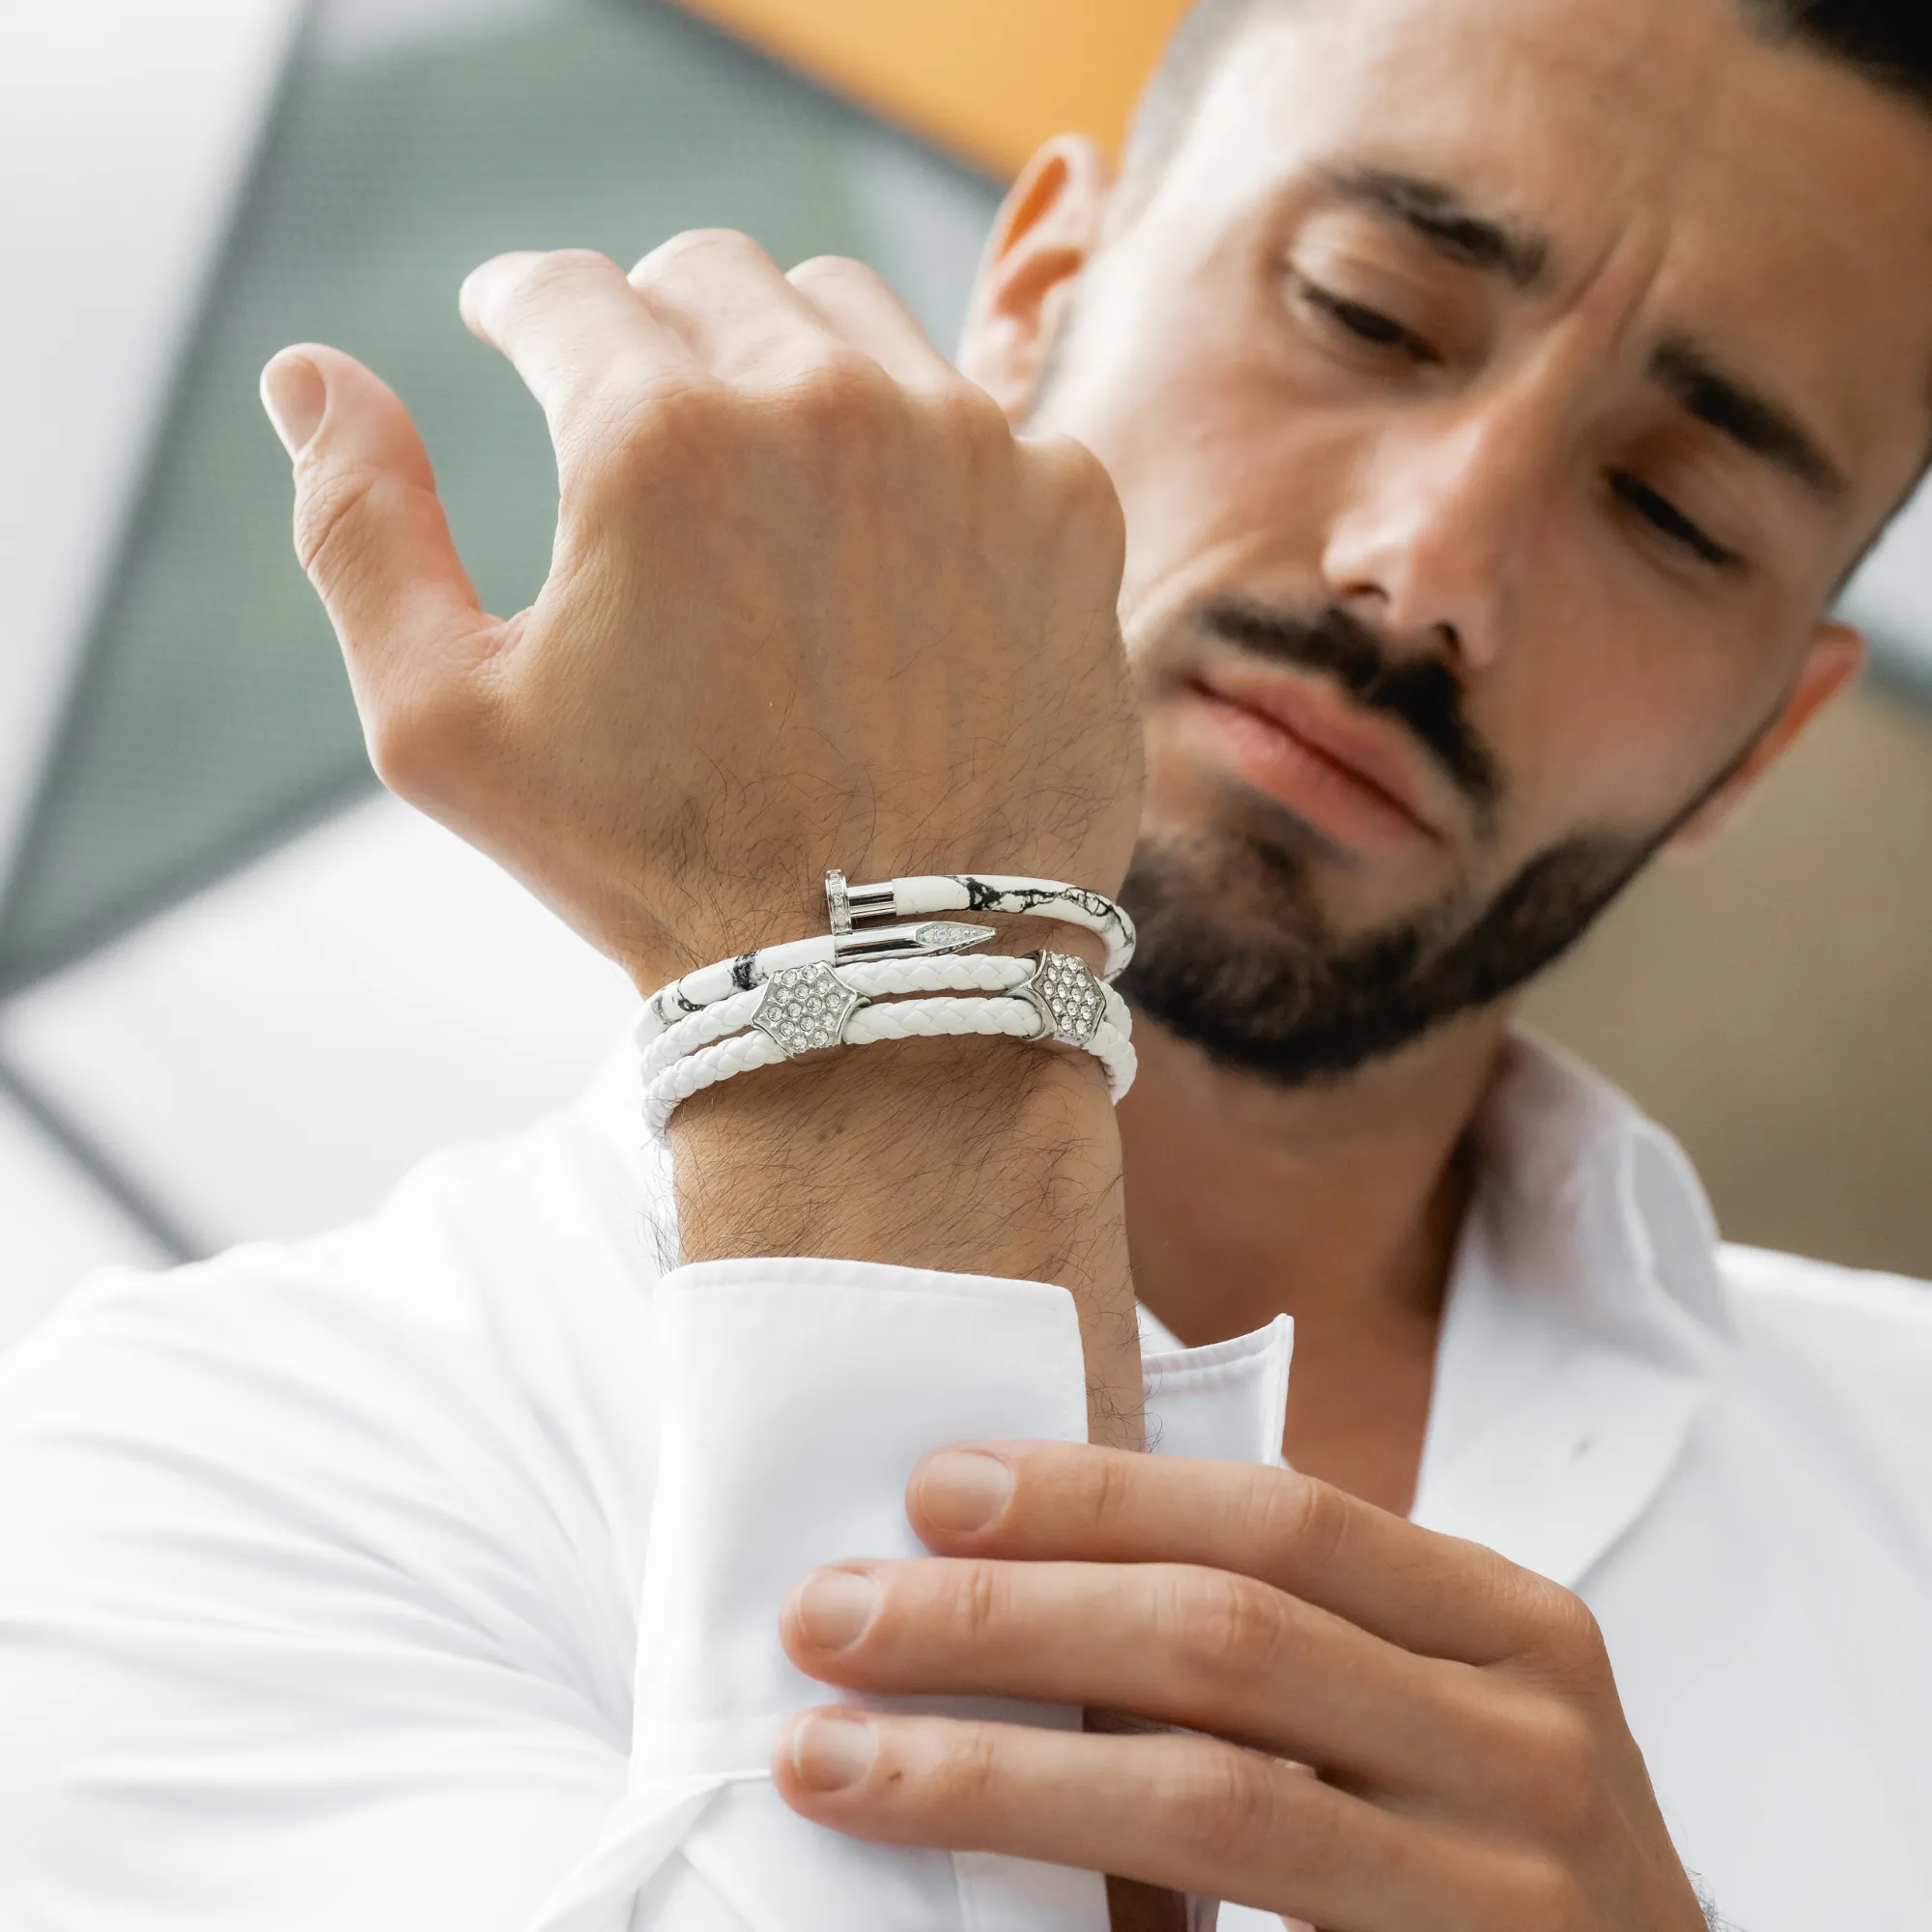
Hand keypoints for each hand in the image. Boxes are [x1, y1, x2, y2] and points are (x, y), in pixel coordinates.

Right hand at [262, 232, 1140, 991]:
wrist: (887, 981)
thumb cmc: (654, 871)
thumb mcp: (446, 727)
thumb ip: (359, 531)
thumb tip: (306, 374)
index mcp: (657, 436)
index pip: (566, 291)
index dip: (520, 305)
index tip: (513, 325)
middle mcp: (827, 403)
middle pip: (715, 276)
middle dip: (653, 321)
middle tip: (636, 397)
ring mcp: (972, 446)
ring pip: (857, 320)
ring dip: (791, 364)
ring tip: (764, 468)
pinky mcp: (1071, 511)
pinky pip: (982, 419)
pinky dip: (922, 458)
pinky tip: (889, 553)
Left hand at [772, 1444, 1710, 1931]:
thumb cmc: (1496, 1846)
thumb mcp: (1433, 1704)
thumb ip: (1290, 1631)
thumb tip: (1026, 1561)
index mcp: (1508, 1620)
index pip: (1278, 1514)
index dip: (1093, 1494)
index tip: (933, 1491)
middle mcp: (1527, 1738)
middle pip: (1222, 1636)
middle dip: (1003, 1618)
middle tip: (832, 1615)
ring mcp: (1506, 1890)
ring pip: (1205, 1798)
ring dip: (989, 1769)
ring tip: (832, 1755)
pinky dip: (1078, 1909)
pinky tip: (959, 1891)